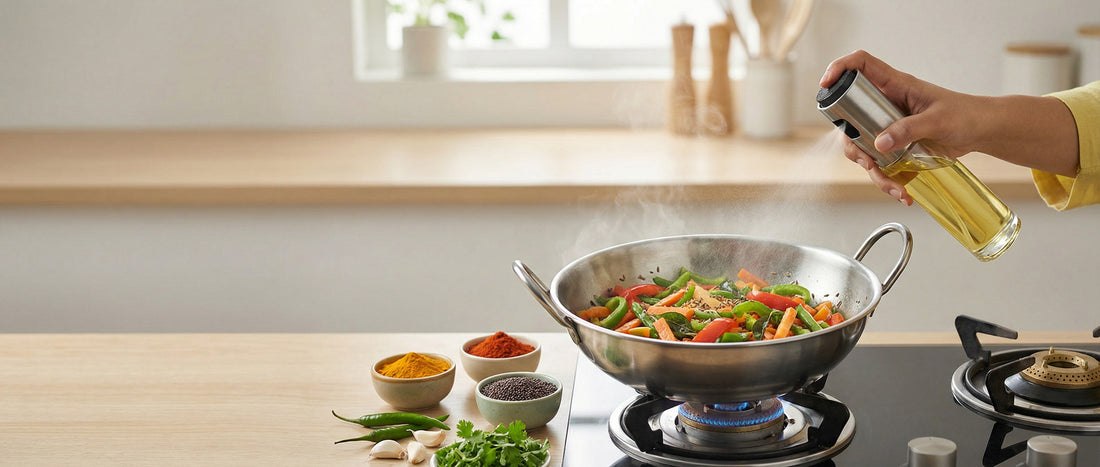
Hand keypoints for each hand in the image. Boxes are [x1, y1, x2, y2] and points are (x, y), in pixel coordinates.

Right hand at [819, 50, 993, 204]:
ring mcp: (889, 126)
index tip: (826, 86)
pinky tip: (902, 192)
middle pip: (851, 118)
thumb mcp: (938, 119)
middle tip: (866, 161)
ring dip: (873, 171)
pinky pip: (881, 164)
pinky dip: (888, 181)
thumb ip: (908, 129)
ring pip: (863, 147)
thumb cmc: (966, 114)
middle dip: (853, 145)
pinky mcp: (896, 145)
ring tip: (893, 186)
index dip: (839, 70)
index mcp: (895, 86)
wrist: (983, 132)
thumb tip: (879, 143)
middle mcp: (886, 104)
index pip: (860, 65)